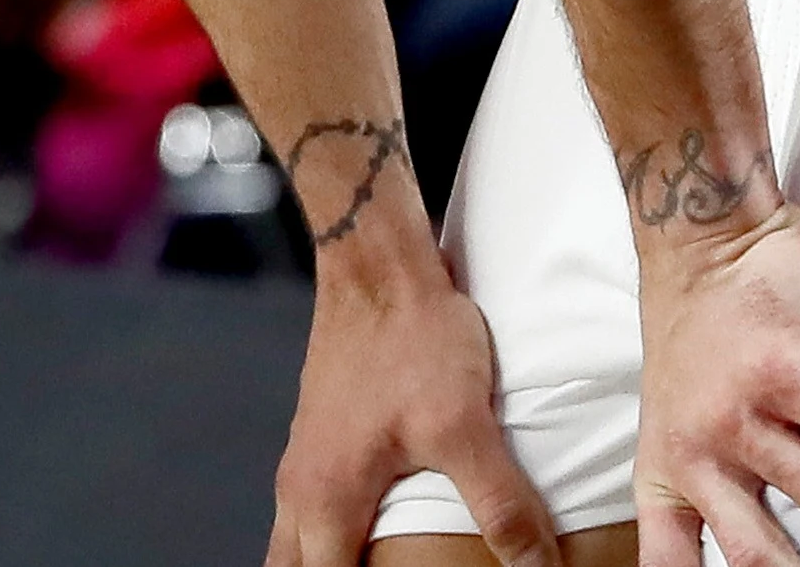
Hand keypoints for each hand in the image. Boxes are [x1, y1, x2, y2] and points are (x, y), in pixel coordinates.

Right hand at [267, 214, 555, 566]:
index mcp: (327, 501)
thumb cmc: (411, 338)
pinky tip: (376, 530)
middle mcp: (302, 488)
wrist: (378, 262)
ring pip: (297, 544)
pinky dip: (332, 537)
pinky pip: (311, 512)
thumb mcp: (466, 427)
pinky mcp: (322, 437)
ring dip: (327, 564)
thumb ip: (503, 507)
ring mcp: (306, 461)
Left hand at [632, 188, 799, 566]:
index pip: (670, 560)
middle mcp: (696, 454)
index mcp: (666, 473)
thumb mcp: (675, 421)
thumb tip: (773, 549)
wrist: (700, 241)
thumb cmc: (697, 334)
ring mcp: (739, 415)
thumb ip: (713, 484)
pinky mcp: (784, 374)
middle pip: (763, 557)